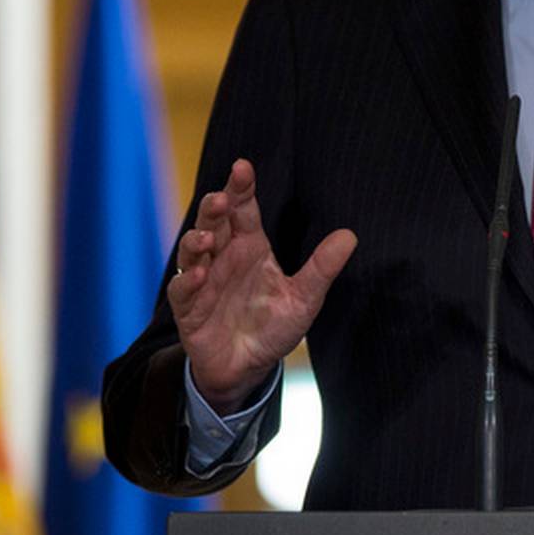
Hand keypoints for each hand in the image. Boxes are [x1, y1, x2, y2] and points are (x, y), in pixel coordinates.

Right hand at [168, 158, 355, 408]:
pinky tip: (201, 274)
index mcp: (249, 246)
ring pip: (192, 250)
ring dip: (195, 239)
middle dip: (214, 207)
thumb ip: (322, 268)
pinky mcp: (189, 308)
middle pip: (213, 222)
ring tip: (207, 236)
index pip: (243, 210)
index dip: (241, 188)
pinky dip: (189, 281)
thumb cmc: (273, 326)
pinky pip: (183, 289)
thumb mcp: (304, 298)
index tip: (243, 167)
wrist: (248, 367)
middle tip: (222, 198)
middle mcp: (223, 256)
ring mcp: (203, 280)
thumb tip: (350, 236)